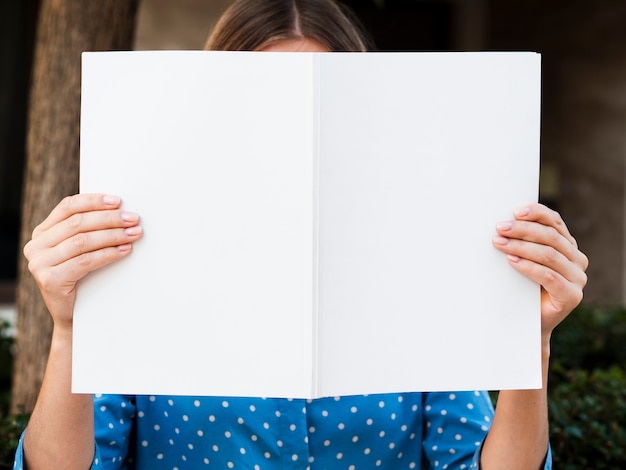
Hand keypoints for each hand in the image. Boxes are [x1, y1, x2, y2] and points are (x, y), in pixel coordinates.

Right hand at [23, 194, 142, 330]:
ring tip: (134, 233)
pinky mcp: (50, 280)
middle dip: (109, 218)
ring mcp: (39, 263)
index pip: (68, 207)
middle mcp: (36, 246)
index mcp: (42, 232)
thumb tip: (119, 209)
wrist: (74, 316)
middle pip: (77, 223)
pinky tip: (124, 250)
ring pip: (82, 241)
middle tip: (133, 218)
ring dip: (113, 235)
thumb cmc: (82, 278)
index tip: (118, 201)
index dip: (94, 201)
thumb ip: (87, 229)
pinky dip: (108, 254)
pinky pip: (85, 261)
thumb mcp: (79, 249)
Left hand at [492, 203, 587, 342]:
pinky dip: (529, 267)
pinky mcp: (572, 296)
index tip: (515, 211)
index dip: (536, 213)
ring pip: (549, 255)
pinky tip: (512, 261)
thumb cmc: (522, 287)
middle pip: (550, 237)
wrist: (528, 322)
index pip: (555, 222)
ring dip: (521, 247)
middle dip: (522, 230)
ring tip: (500, 243)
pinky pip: (549, 276)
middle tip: (500, 228)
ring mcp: (578, 278)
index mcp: (568, 245)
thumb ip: (523, 240)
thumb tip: (502, 221)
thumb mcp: (524, 258)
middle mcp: (577, 259)